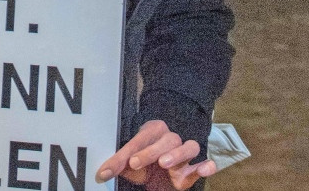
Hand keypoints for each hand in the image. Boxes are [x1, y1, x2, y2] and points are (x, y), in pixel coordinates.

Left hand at [95, 120, 216, 190]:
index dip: (130, 152)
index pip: (140, 140)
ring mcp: (185, 153)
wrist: (157, 176)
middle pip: (166, 140)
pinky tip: (205, 167)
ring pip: (189, 146)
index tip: (122, 164)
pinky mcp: (194, 170)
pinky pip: (205, 163)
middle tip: (136, 163)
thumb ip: (118, 166)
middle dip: (150, 152)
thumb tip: (101, 174)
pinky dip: (207, 165)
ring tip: (164, 164)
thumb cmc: (142, 164)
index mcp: (152, 132)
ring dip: (177, 155)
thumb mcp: (128, 165)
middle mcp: (171, 139)